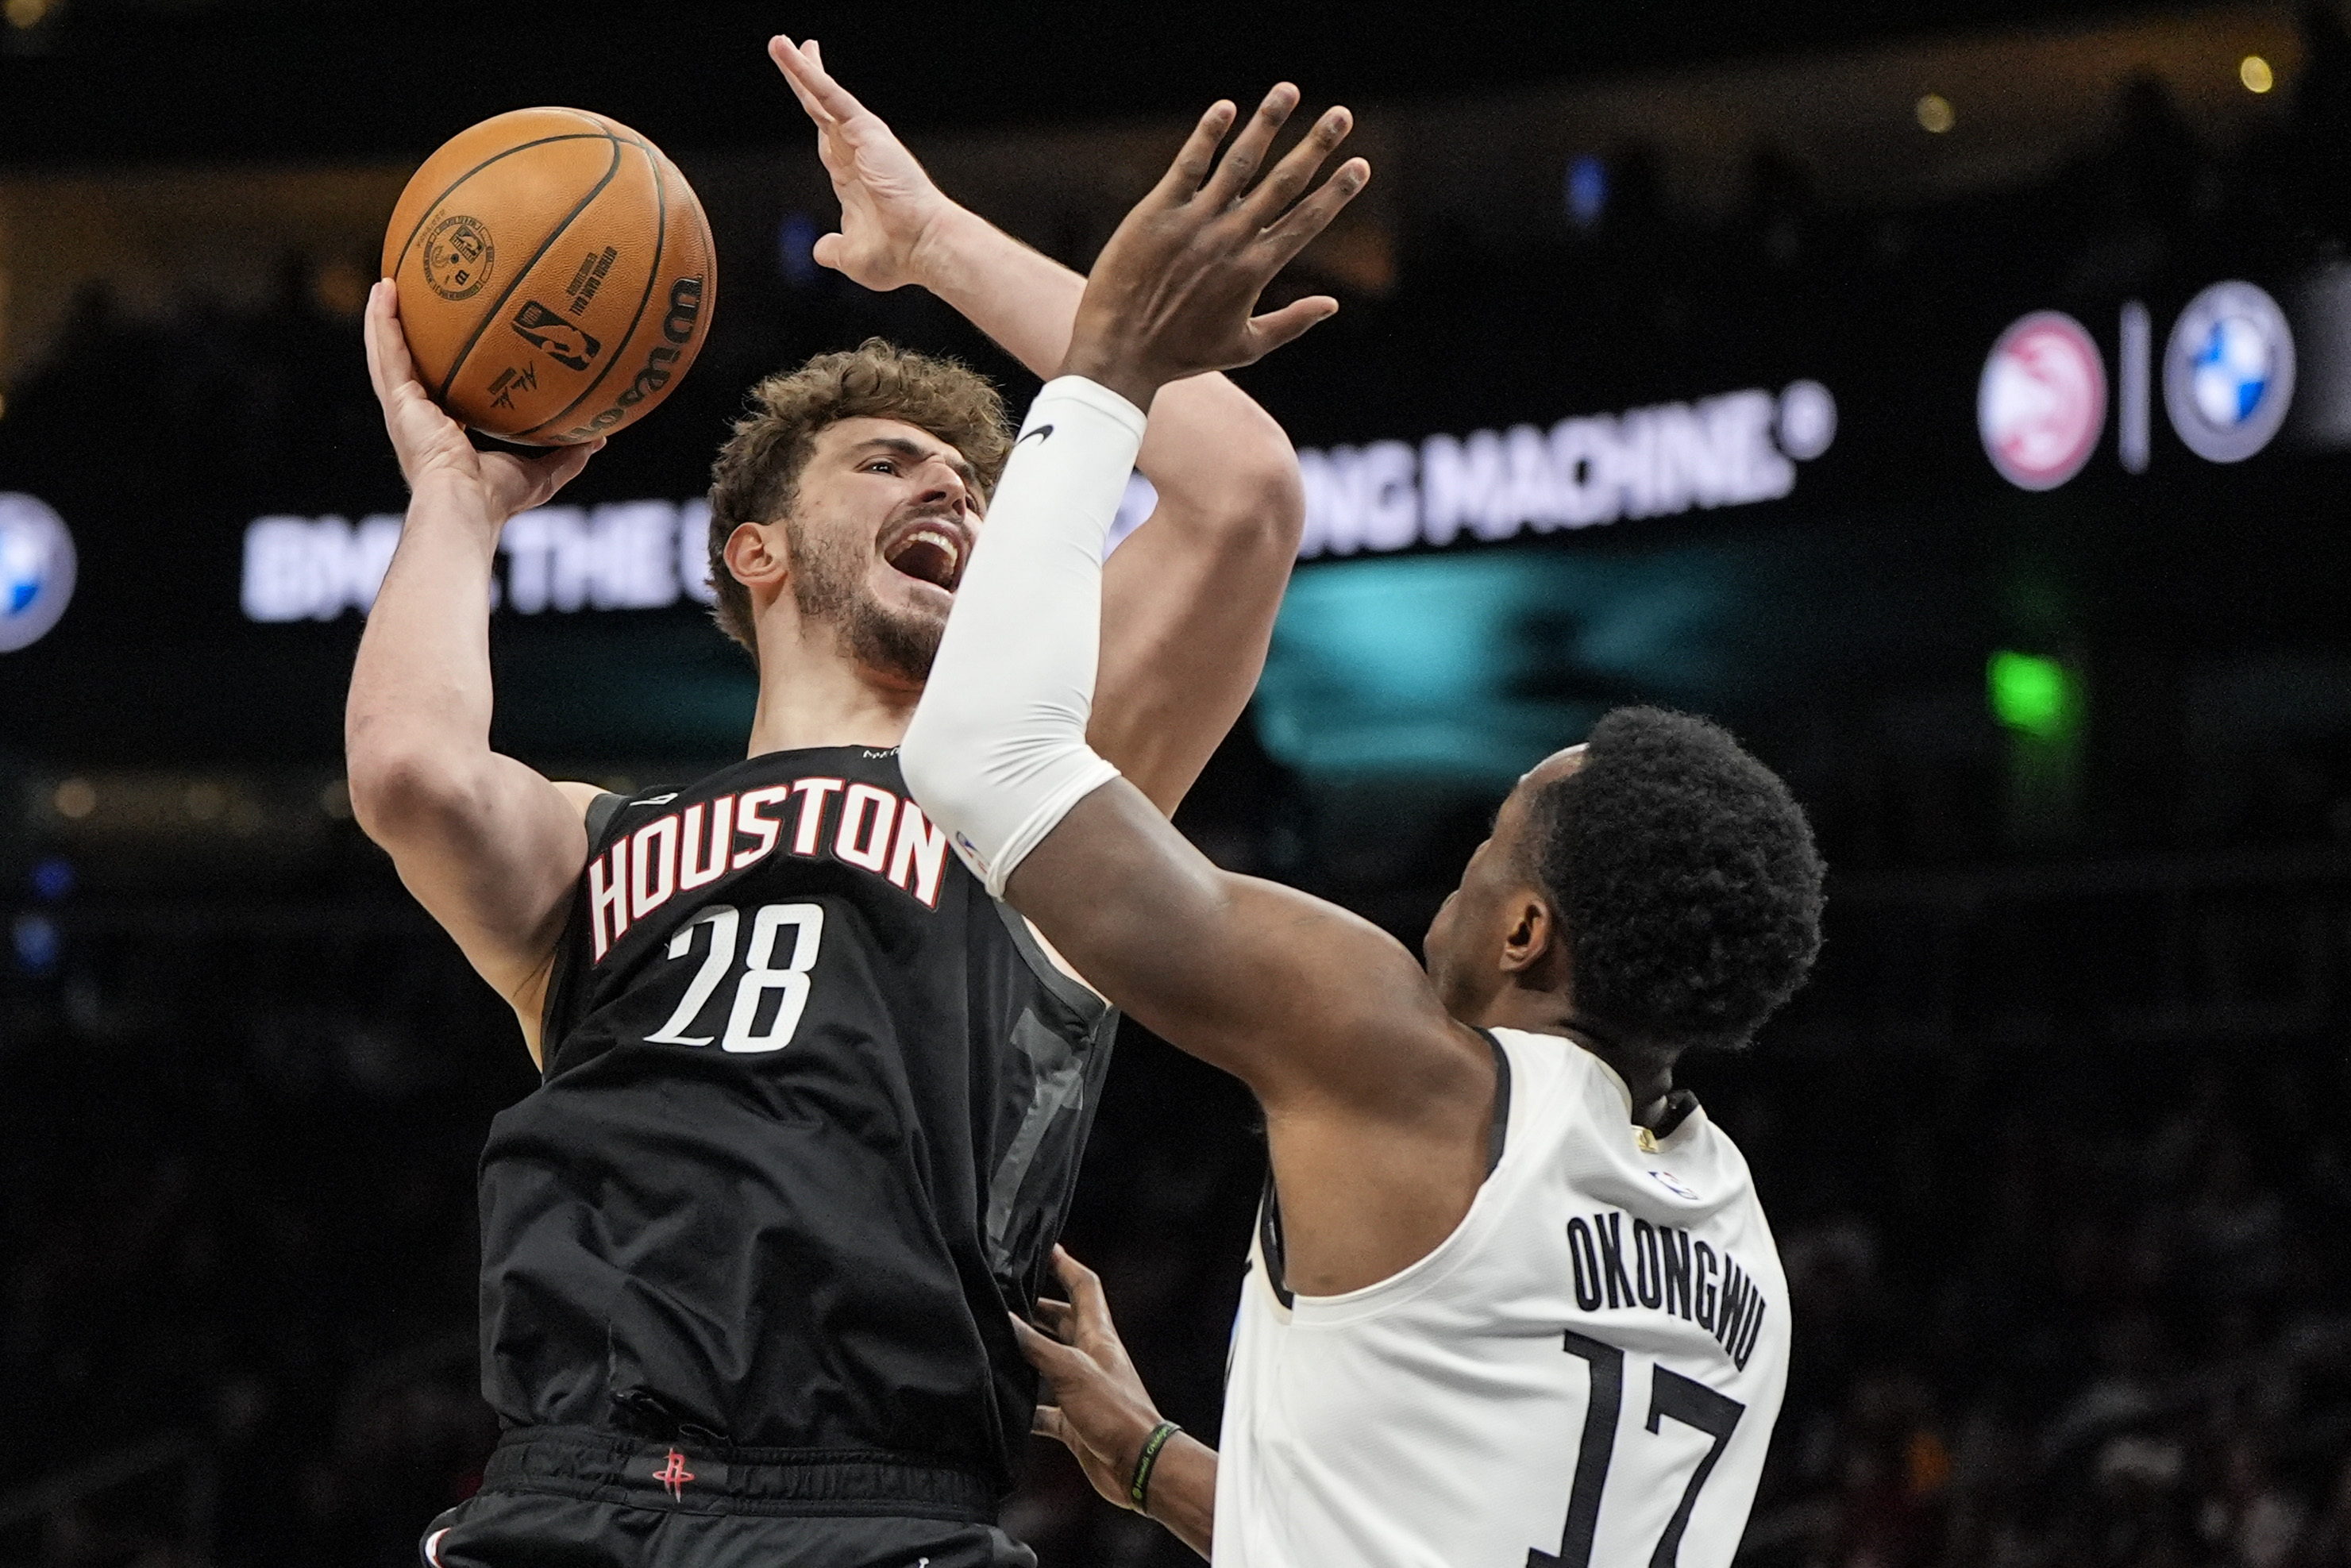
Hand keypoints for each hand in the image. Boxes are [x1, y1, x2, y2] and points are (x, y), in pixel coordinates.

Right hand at [362, 280, 599, 524]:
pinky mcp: (397, 400)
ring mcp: (403, 409)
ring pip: (389, 353)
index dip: (441, 373)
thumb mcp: (542, 474)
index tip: (449, 351)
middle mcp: (418, 420)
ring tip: (388, 282)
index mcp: (444, 435)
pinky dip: (381, 320)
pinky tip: (384, 287)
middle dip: (407, 338)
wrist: (466, 504)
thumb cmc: (497, 498)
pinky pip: (387, 351)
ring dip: (386, 318)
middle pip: (410, 368)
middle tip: (412, 305)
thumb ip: (567, 454)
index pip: (441, 396)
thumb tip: (600, 437)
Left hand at [769, 35, 957, 293]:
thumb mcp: (851, 257)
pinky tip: (794, 56)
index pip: (826, 140)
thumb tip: (821, 251)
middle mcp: (858, 154)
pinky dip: (812, 75)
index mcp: (853, 180)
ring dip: (801, 68)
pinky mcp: (867, 131)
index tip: (807, 99)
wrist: (923, 246)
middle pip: (822, 109)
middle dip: (807, 80)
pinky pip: (832, 96)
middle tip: (798, 50)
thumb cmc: (899, 254)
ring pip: (823, 96)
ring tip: (779, 43)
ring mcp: (863, 140)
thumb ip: (833, 250)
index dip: (814, 117)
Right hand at [1011, 1246, 1165, 1512]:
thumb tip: (1006, 1320)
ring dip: (1027, 1355)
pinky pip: (1044, 1409)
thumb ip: (1036, 1346)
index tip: (1044, 1248)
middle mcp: (1090, 1357)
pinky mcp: (1074, 1420)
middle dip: (1035, 1308)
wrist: (1139, 1466)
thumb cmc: (1117, 1414)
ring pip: (1049, 1363)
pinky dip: (1025, 1407)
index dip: (1065, 1264)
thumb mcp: (1071, 1371)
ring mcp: (1082, 1389)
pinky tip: (1005, 1408)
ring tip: (997, 1345)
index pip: (1083, 1286)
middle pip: (1062, 1321)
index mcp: (1097, 1335)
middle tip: (1007, 1298)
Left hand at [1062, 85, 1367, 411]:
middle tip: (1342, 115)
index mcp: (1256, 270)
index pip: (1307, 221)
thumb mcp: (1244, 348)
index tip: (1361, 165)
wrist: (1119, 352)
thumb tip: (1333, 305)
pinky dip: (1208, 134)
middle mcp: (1231, 240)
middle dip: (1316, 146)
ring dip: (1267, 123)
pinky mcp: (1157, 212)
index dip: (1337, 191)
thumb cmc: (1182, 355)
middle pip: (1284, 183)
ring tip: (1289, 91)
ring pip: (1240, 163)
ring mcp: (1194, 222)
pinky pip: (1188, 165)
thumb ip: (1291, 323)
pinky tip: (1227, 107)